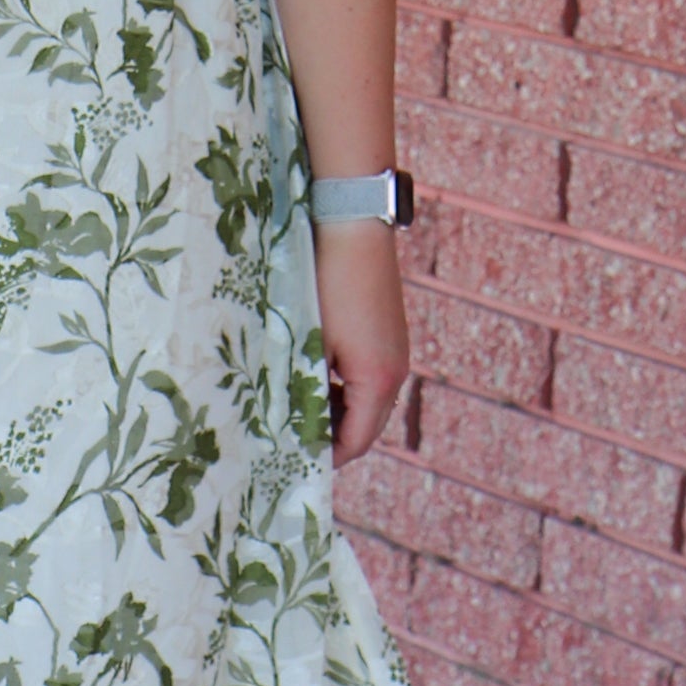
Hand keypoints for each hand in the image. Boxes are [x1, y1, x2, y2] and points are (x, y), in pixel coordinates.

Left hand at [313, 219, 408, 463]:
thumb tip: (289, 427)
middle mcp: (396, 370)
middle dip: (332, 438)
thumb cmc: (324, 282)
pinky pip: (370, 376)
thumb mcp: (308, 342)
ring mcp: (396, 350)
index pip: (356, 442)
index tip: (294, 463)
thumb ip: (302, 389)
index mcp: (378, 380)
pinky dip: (345, 387)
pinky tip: (314, 375)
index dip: (326, 458)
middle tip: (292, 440)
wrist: (351, 222)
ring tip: (297, 408)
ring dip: (337, 411)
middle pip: (367, 426)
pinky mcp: (389, 332)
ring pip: (368, 400)